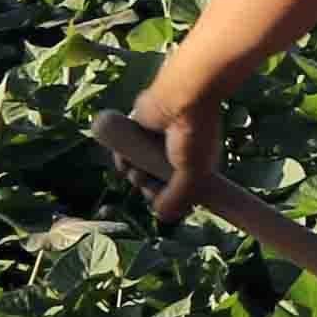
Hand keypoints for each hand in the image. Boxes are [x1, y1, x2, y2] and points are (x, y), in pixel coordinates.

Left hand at [120, 92, 220, 227]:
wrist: (180, 98)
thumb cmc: (193, 135)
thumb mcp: (192, 174)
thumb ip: (178, 198)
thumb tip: (161, 217)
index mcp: (194, 164)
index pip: (176, 189)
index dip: (164, 197)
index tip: (158, 197)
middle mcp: (175, 153)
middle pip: (155, 179)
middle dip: (146, 186)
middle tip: (144, 182)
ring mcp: (156, 141)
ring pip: (139, 166)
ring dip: (133, 173)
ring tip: (135, 170)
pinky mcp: (139, 128)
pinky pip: (127, 148)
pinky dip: (122, 157)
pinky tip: (123, 161)